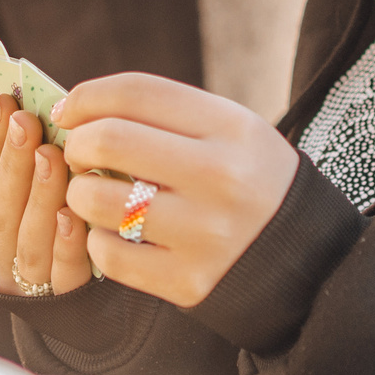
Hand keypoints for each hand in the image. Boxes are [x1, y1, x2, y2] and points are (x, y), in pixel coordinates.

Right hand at [0, 96, 94, 296]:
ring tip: (51, 157)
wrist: (95, 308)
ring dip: (37, 195)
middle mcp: (7, 249)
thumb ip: (48, 155)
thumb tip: (56, 100)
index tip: (4, 101)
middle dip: (12, 161)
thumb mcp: (52, 190)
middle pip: (0, 207)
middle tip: (26, 122)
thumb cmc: (75, 227)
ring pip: (27, 239)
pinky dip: (66, 245)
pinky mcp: (69, 302)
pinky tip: (72, 215)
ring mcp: (35, 279)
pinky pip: (64, 274)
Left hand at [53, 73, 298, 307]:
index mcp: (232, 128)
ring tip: (90, 193)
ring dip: (79, 193)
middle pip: (111, 140)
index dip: (88, 96)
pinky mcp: (188, 281)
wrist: (305, 254)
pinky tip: (110, 232)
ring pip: (101, 201)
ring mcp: (205, 232)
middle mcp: (221, 176)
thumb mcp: (230, 130)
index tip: (69, 110)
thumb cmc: (248, 178)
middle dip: (77, 144)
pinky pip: (111, 256)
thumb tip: (80, 110)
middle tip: (77, 153)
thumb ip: (166, 116)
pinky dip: (96, 241)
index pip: (138, 92)